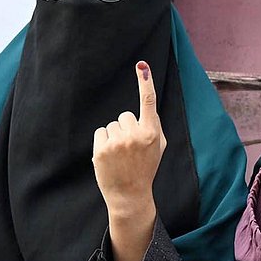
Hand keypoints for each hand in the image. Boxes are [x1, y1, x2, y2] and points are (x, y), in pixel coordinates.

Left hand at [92, 61, 165, 218]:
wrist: (129, 194)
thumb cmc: (145, 167)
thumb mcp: (159, 147)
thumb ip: (154, 125)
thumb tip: (148, 105)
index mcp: (151, 134)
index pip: (148, 102)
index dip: (145, 82)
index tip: (141, 66)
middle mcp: (134, 136)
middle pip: (125, 115)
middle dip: (126, 127)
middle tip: (130, 148)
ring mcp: (117, 143)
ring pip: (112, 124)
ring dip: (115, 135)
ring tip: (120, 155)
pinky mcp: (101, 150)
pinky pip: (101, 132)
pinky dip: (104, 141)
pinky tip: (110, 156)